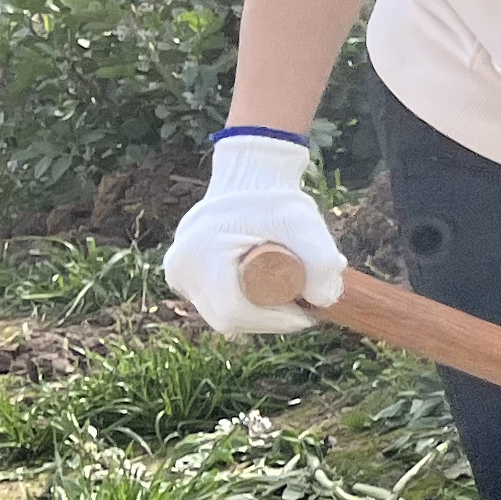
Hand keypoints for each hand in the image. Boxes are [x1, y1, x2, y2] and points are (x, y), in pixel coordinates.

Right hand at [163, 131, 343, 337]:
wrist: (249, 177)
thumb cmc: (275, 199)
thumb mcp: (305, 225)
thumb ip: (323, 263)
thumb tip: (321, 303)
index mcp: (201, 257)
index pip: (235, 312)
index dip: (273, 322)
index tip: (306, 316)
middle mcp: (180, 267)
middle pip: (226, 318)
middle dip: (266, 321)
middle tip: (299, 308)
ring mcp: (178, 271)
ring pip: (218, 313)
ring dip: (253, 314)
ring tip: (284, 298)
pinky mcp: (182, 273)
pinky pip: (211, 302)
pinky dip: (238, 304)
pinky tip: (262, 297)